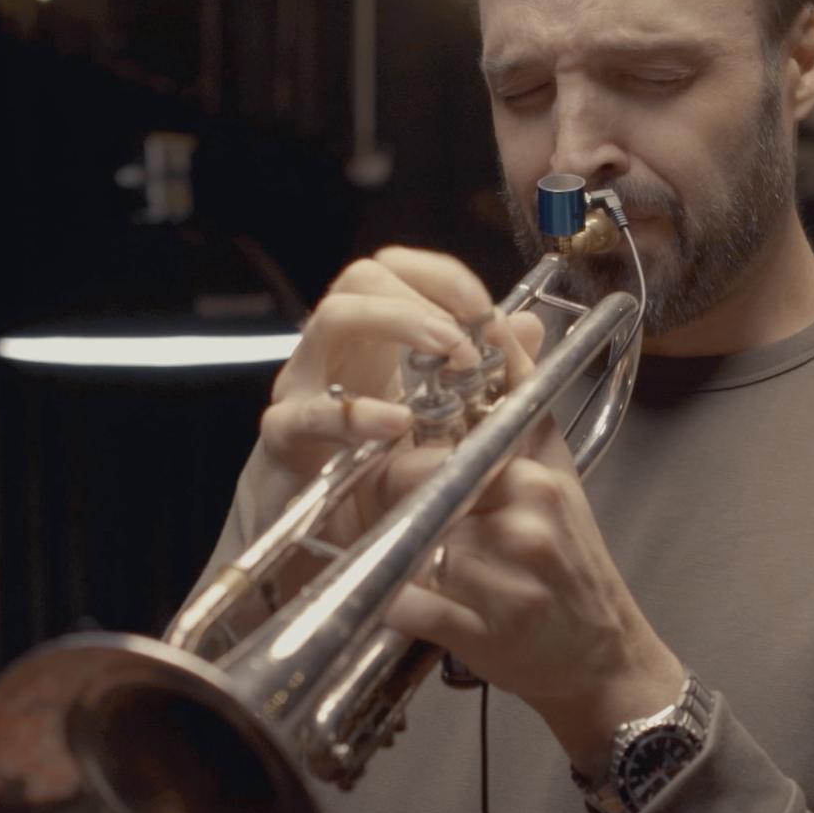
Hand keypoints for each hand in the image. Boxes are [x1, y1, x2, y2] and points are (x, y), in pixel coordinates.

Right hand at [254, 248, 496, 525]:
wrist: (319, 542)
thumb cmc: (374, 472)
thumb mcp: (441, 421)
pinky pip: (310, 412)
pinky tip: (396, 423)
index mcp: (370, 339)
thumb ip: (486, 372)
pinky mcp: (284, 436)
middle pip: (362, 279)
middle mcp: (333, 350)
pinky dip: (356, 414)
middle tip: (463, 340)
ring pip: (331, 319)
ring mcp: (303, 387)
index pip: (395, 270)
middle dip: (420, 297)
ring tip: (446, 357)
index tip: (481, 306)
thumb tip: (529, 327)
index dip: (439, 275)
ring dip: (396, 324)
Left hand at [373, 319, 686, 777]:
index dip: (424, 411)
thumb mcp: (559, 472)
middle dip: (393, 485)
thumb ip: (526, 401)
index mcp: (539, 467)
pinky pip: (405, 604)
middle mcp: (527, 510)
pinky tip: (401, 600)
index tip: (400, 413)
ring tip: (395, 548)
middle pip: (422, 472)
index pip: (469, 414)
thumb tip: (507, 323)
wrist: (602, 655)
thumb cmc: (572, 562)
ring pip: (409, 536)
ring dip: (389, 543)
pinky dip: (392, 604)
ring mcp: (504, 573)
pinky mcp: (478, 629)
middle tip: (389, 501)